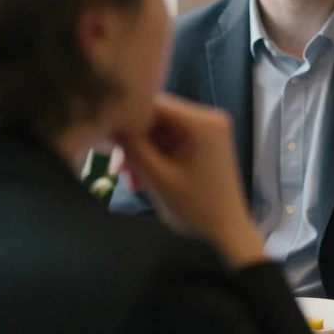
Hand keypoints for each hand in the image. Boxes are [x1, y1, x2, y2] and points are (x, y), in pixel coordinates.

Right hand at [114, 94, 264, 267]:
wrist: (226, 229)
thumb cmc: (194, 206)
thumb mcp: (156, 176)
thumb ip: (131, 146)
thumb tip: (109, 122)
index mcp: (201, 122)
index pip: (153, 104)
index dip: (127, 119)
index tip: (107, 142)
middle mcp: (209, 118)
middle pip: (156, 118)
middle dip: (134, 143)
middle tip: (119, 172)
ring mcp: (209, 129)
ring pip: (160, 131)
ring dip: (142, 154)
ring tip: (133, 182)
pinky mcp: (206, 141)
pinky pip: (172, 140)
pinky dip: (156, 157)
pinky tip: (145, 180)